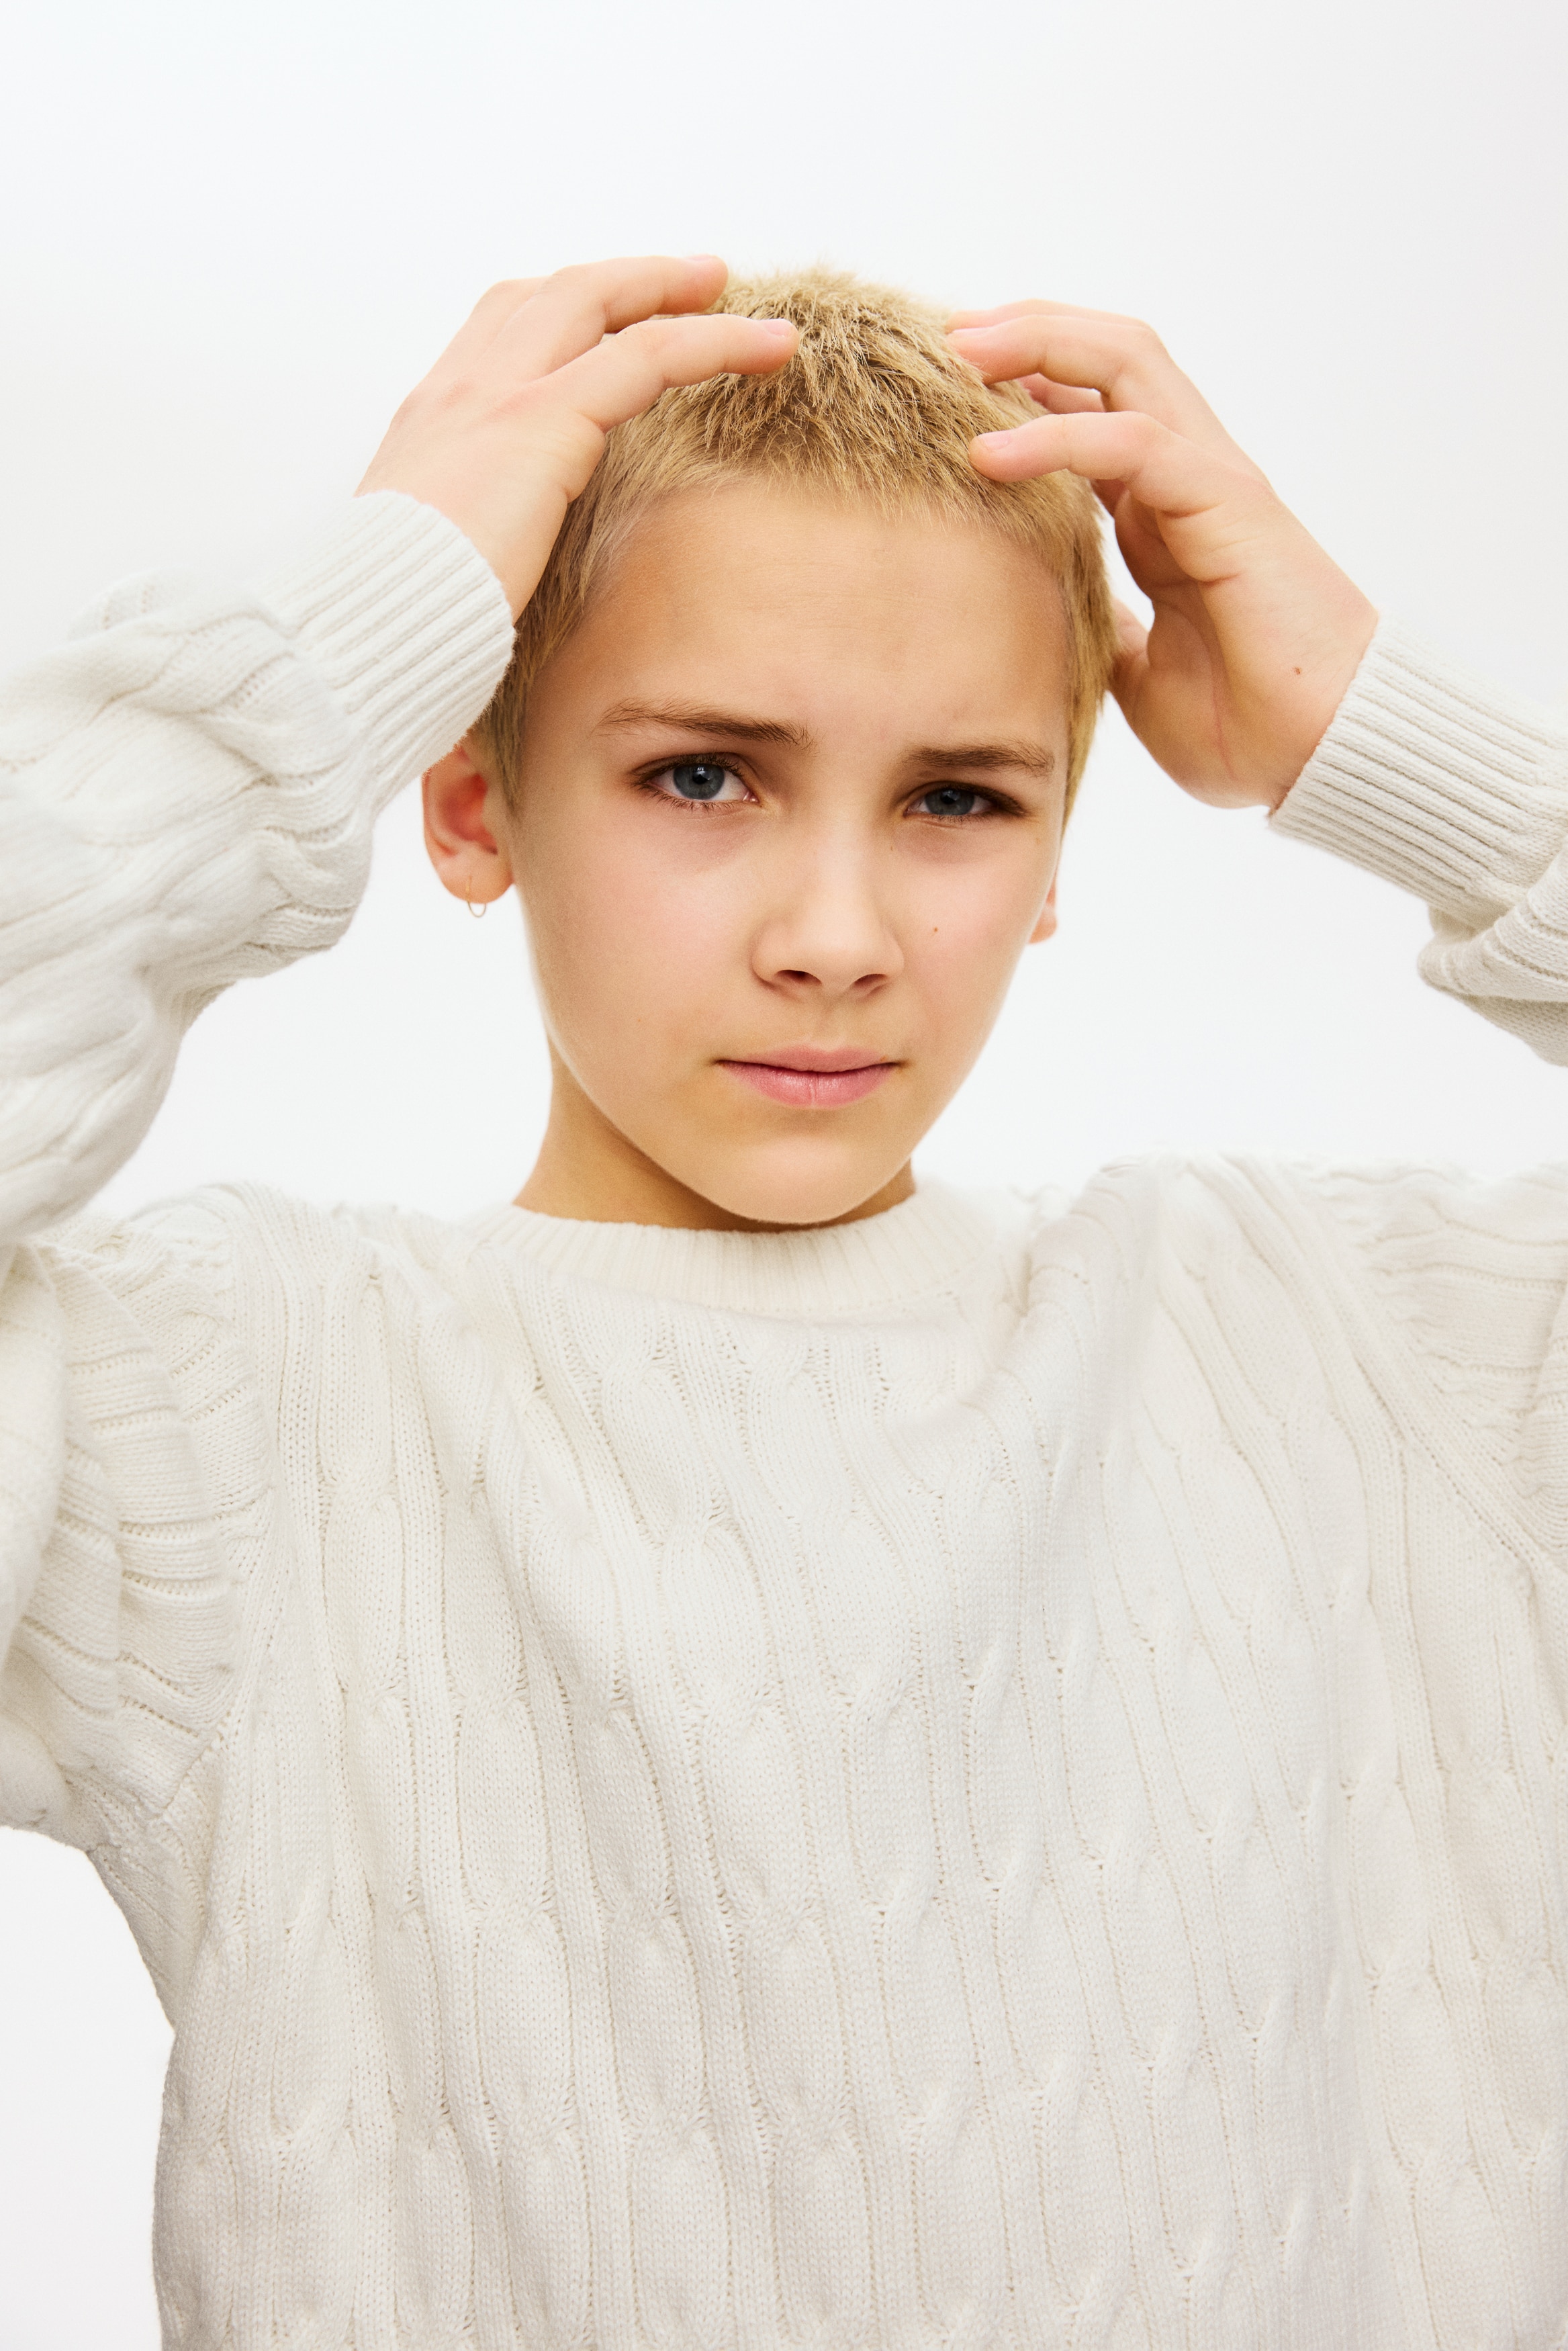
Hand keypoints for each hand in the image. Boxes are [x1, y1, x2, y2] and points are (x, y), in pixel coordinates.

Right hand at [358, 256, 796, 616]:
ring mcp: (495, 399)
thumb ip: (463, 570)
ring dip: (672, 290)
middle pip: (549, 297)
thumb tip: (477, 626)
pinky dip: (715, 339)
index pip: (495, 336)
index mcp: (427, 429)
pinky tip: (768, 347)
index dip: (559, 316)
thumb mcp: (424, 587)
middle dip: (623, 280)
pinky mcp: (541, 425)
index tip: (609, 321)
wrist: (349, 638)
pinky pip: (649, 356)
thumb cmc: (383, 636)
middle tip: (688, 281)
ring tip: (735, 295)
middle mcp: (456, 394)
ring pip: (599, 304)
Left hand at [946, 303, 1376, 808]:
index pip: (1090, 412)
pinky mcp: (1228, 503)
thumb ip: (1104, 633)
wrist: (1325, 757)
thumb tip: (1055, 626)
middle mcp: (1188, 479)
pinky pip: (1134, 441)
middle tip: (943, 334)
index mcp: (1164, 514)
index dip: (1022, 386)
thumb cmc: (1250, 727)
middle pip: (1107, 358)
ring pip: (1124, 365)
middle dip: (1024, 331)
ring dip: (1037, 346)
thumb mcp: (1141, 678)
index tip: (943, 386)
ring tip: (957, 351)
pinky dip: (1058, 436)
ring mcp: (1211, 482)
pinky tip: (989, 452)